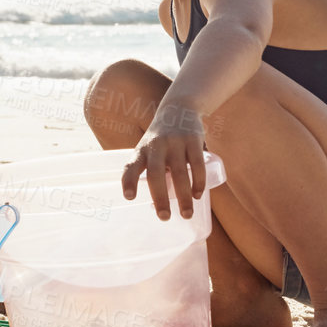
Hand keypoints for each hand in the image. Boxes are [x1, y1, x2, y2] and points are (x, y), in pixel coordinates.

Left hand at [122, 103, 208, 220]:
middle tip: (164, 217)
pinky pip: (197, 164)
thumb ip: (152, 172)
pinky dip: (198, 182)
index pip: (131, 166)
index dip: (128, 181)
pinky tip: (198, 195)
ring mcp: (175, 143)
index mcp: (141, 150)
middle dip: (159, 197)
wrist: (179, 108)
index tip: (128, 197)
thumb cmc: (161, 139)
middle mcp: (156, 146)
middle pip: (155, 174)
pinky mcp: (193, 140)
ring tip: (186, 214)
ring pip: (179, 173)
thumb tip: (158, 203)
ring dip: (183, 196)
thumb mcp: (149, 150)